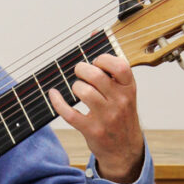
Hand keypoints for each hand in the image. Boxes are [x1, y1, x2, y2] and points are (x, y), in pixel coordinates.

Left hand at [48, 54, 144, 183]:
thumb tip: (95, 32)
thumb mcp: (124, 92)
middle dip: (82, 70)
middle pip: (96, 76)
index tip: (96, 63)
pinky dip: (57, 101)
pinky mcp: (92, 130)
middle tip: (80, 73)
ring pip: (84, 92)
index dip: (103, 59)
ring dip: (75, 86)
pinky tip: (54, 95)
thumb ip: (111, 67)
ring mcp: (106, 117)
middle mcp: (120, 102)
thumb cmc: (121, 114)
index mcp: (129, 89)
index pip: (120, 65)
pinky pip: (69, 113)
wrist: (125, 150)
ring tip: (77, 89)